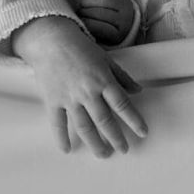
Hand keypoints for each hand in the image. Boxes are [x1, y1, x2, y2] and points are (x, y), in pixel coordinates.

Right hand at [12, 16, 147, 157]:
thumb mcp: (105, 58)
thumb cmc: (80, 47)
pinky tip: (67, 150)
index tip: (143, 133)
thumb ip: (121, 76)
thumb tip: (138, 90)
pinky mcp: (53, 100)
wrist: (50, 39)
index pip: (122, 104)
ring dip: (95, 143)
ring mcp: (69, 98)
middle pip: (105, 121)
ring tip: (103, 154)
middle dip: (116, 138)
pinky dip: (61, 138)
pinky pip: (58, 123)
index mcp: (103, 80)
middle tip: (124, 150)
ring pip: (84, 127)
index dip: (134, 120)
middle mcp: (88, 92)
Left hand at [66, 0, 136, 45]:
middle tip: (76, 5)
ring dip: (86, 12)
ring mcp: (123, 21)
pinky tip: (82, 23)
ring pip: (103, 13)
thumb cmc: (103, 10)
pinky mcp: (118, 35)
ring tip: (79, 14)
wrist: (116, 32)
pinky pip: (103, 28)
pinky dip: (89, 24)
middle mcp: (124, 6)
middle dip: (86, 0)